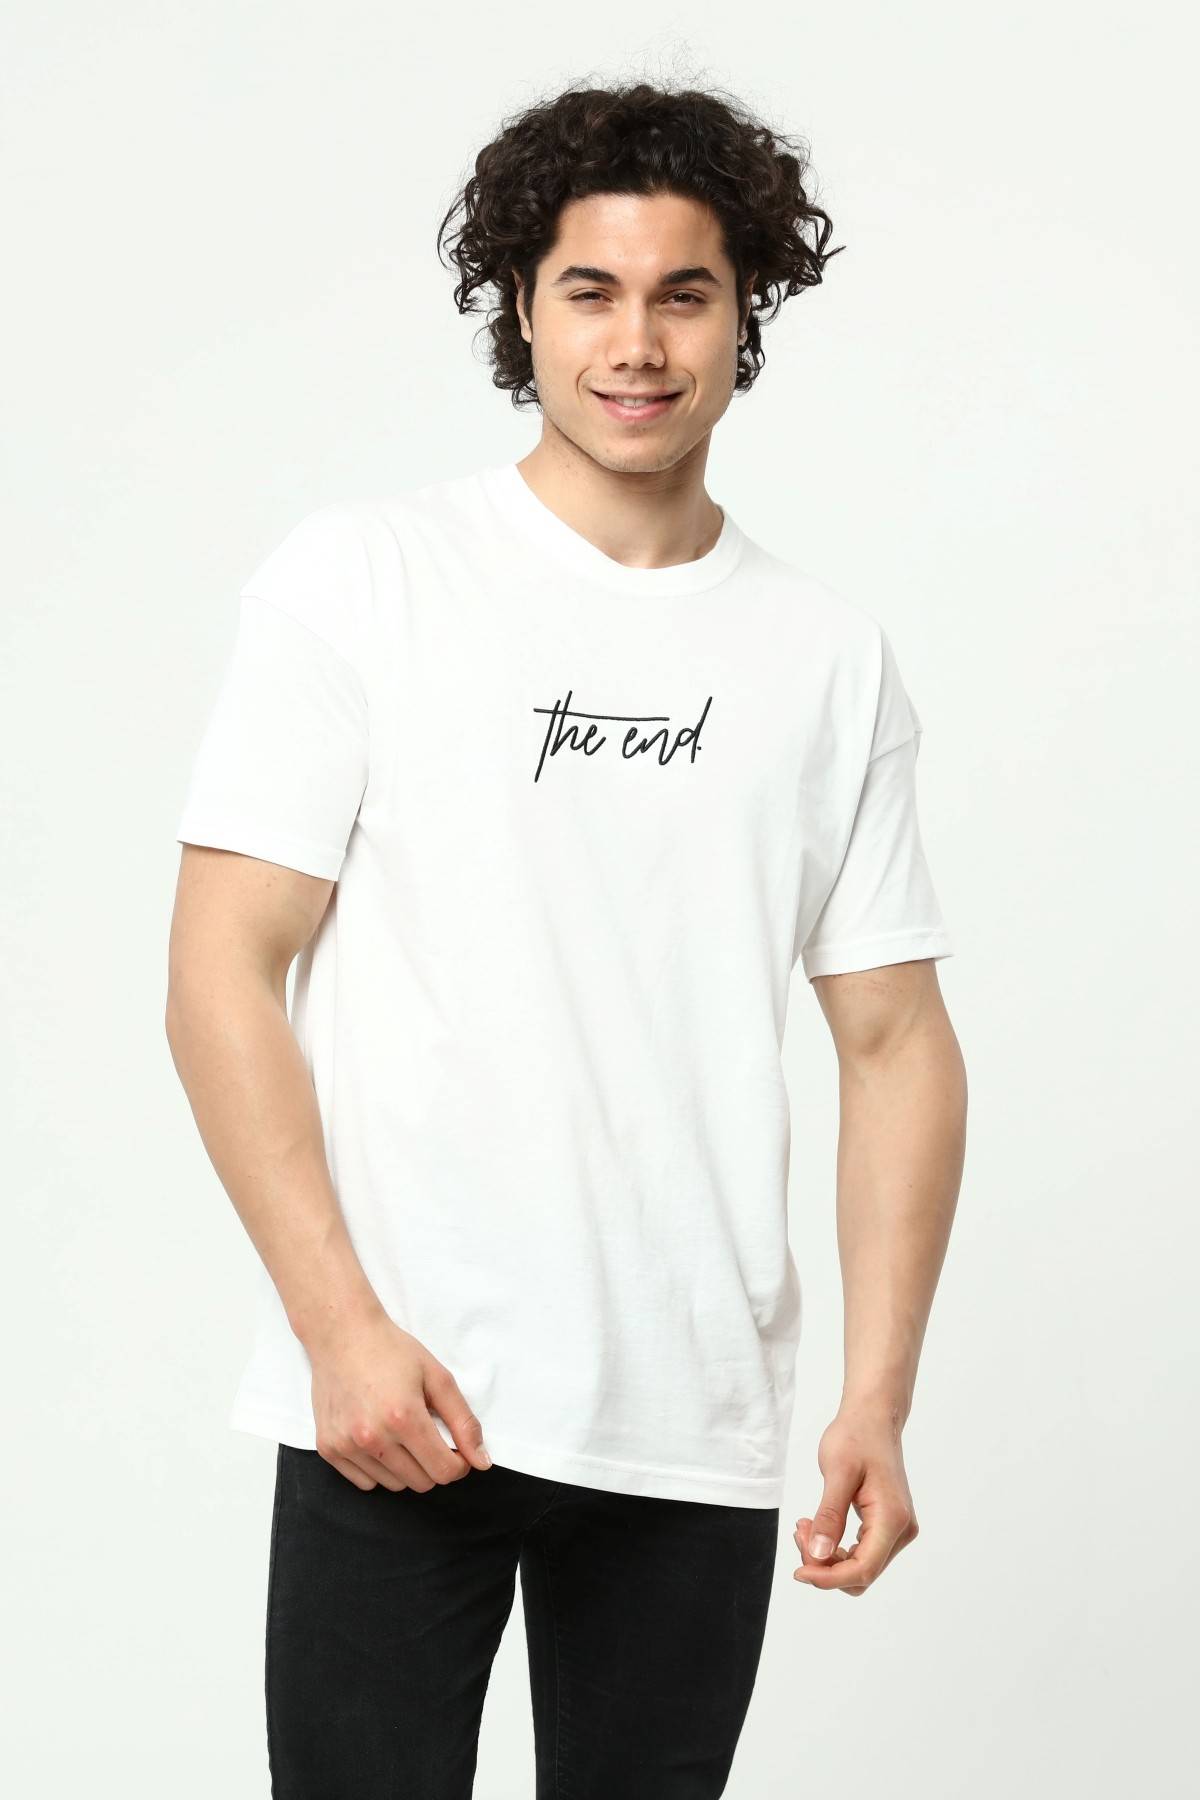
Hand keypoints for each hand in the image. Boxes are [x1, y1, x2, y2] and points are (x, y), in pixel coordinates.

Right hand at [307, 1305, 492, 1491]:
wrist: (342, 1335)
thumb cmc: (391, 1351)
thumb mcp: (437, 1377)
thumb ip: (463, 1422)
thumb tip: (482, 1462)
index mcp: (403, 1417)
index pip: (444, 1471)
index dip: (459, 1464)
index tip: (457, 1450)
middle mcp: (372, 1437)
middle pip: (421, 1483)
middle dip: (434, 1465)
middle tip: (429, 1436)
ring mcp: (346, 1445)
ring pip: (394, 1485)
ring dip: (406, 1468)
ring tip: (400, 1433)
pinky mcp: (328, 1449)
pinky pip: (365, 1482)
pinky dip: (378, 1469)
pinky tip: (378, 1439)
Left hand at [792, 1402, 918, 1595]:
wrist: (873, 1418)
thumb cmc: (856, 1437)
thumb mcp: (837, 1473)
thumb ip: (830, 1516)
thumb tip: (818, 1557)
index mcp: (892, 1518)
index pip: (863, 1570)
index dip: (828, 1578)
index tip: (798, 1571)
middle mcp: (901, 1530)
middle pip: (861, 1573)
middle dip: (825, 1565)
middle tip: (800, 1531)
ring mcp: (897, 1530)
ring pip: (860, 1566)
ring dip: (828, 1557)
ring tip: (806, 1525)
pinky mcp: (888, 1525)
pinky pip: (861, 1552)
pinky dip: (837, 1547)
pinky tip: (818, 1525)